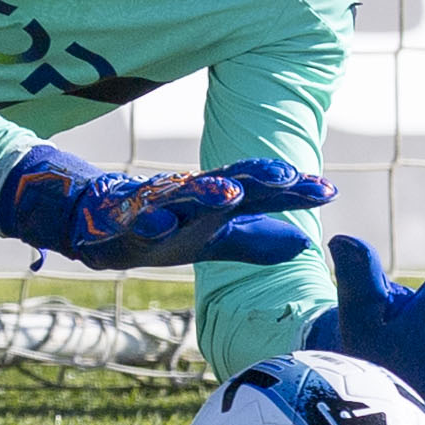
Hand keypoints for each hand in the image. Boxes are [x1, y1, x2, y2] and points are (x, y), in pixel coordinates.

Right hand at [0, 146, 329, 270]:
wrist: (96, 224)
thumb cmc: (163, 230)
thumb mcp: (214, 240)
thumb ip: (256, 241)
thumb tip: (305, 245)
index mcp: (215, 202)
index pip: (261, 191)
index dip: (292, 191)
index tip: (328, 190)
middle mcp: (190, 199)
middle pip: (229, 184)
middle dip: (258, 181)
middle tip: (289, 180)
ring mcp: (156, 208)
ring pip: (184, 197)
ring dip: (206, 194)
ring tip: (231, 194)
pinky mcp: (123, 222)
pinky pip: (136, 222)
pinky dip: (148, 222)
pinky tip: (161, 224)